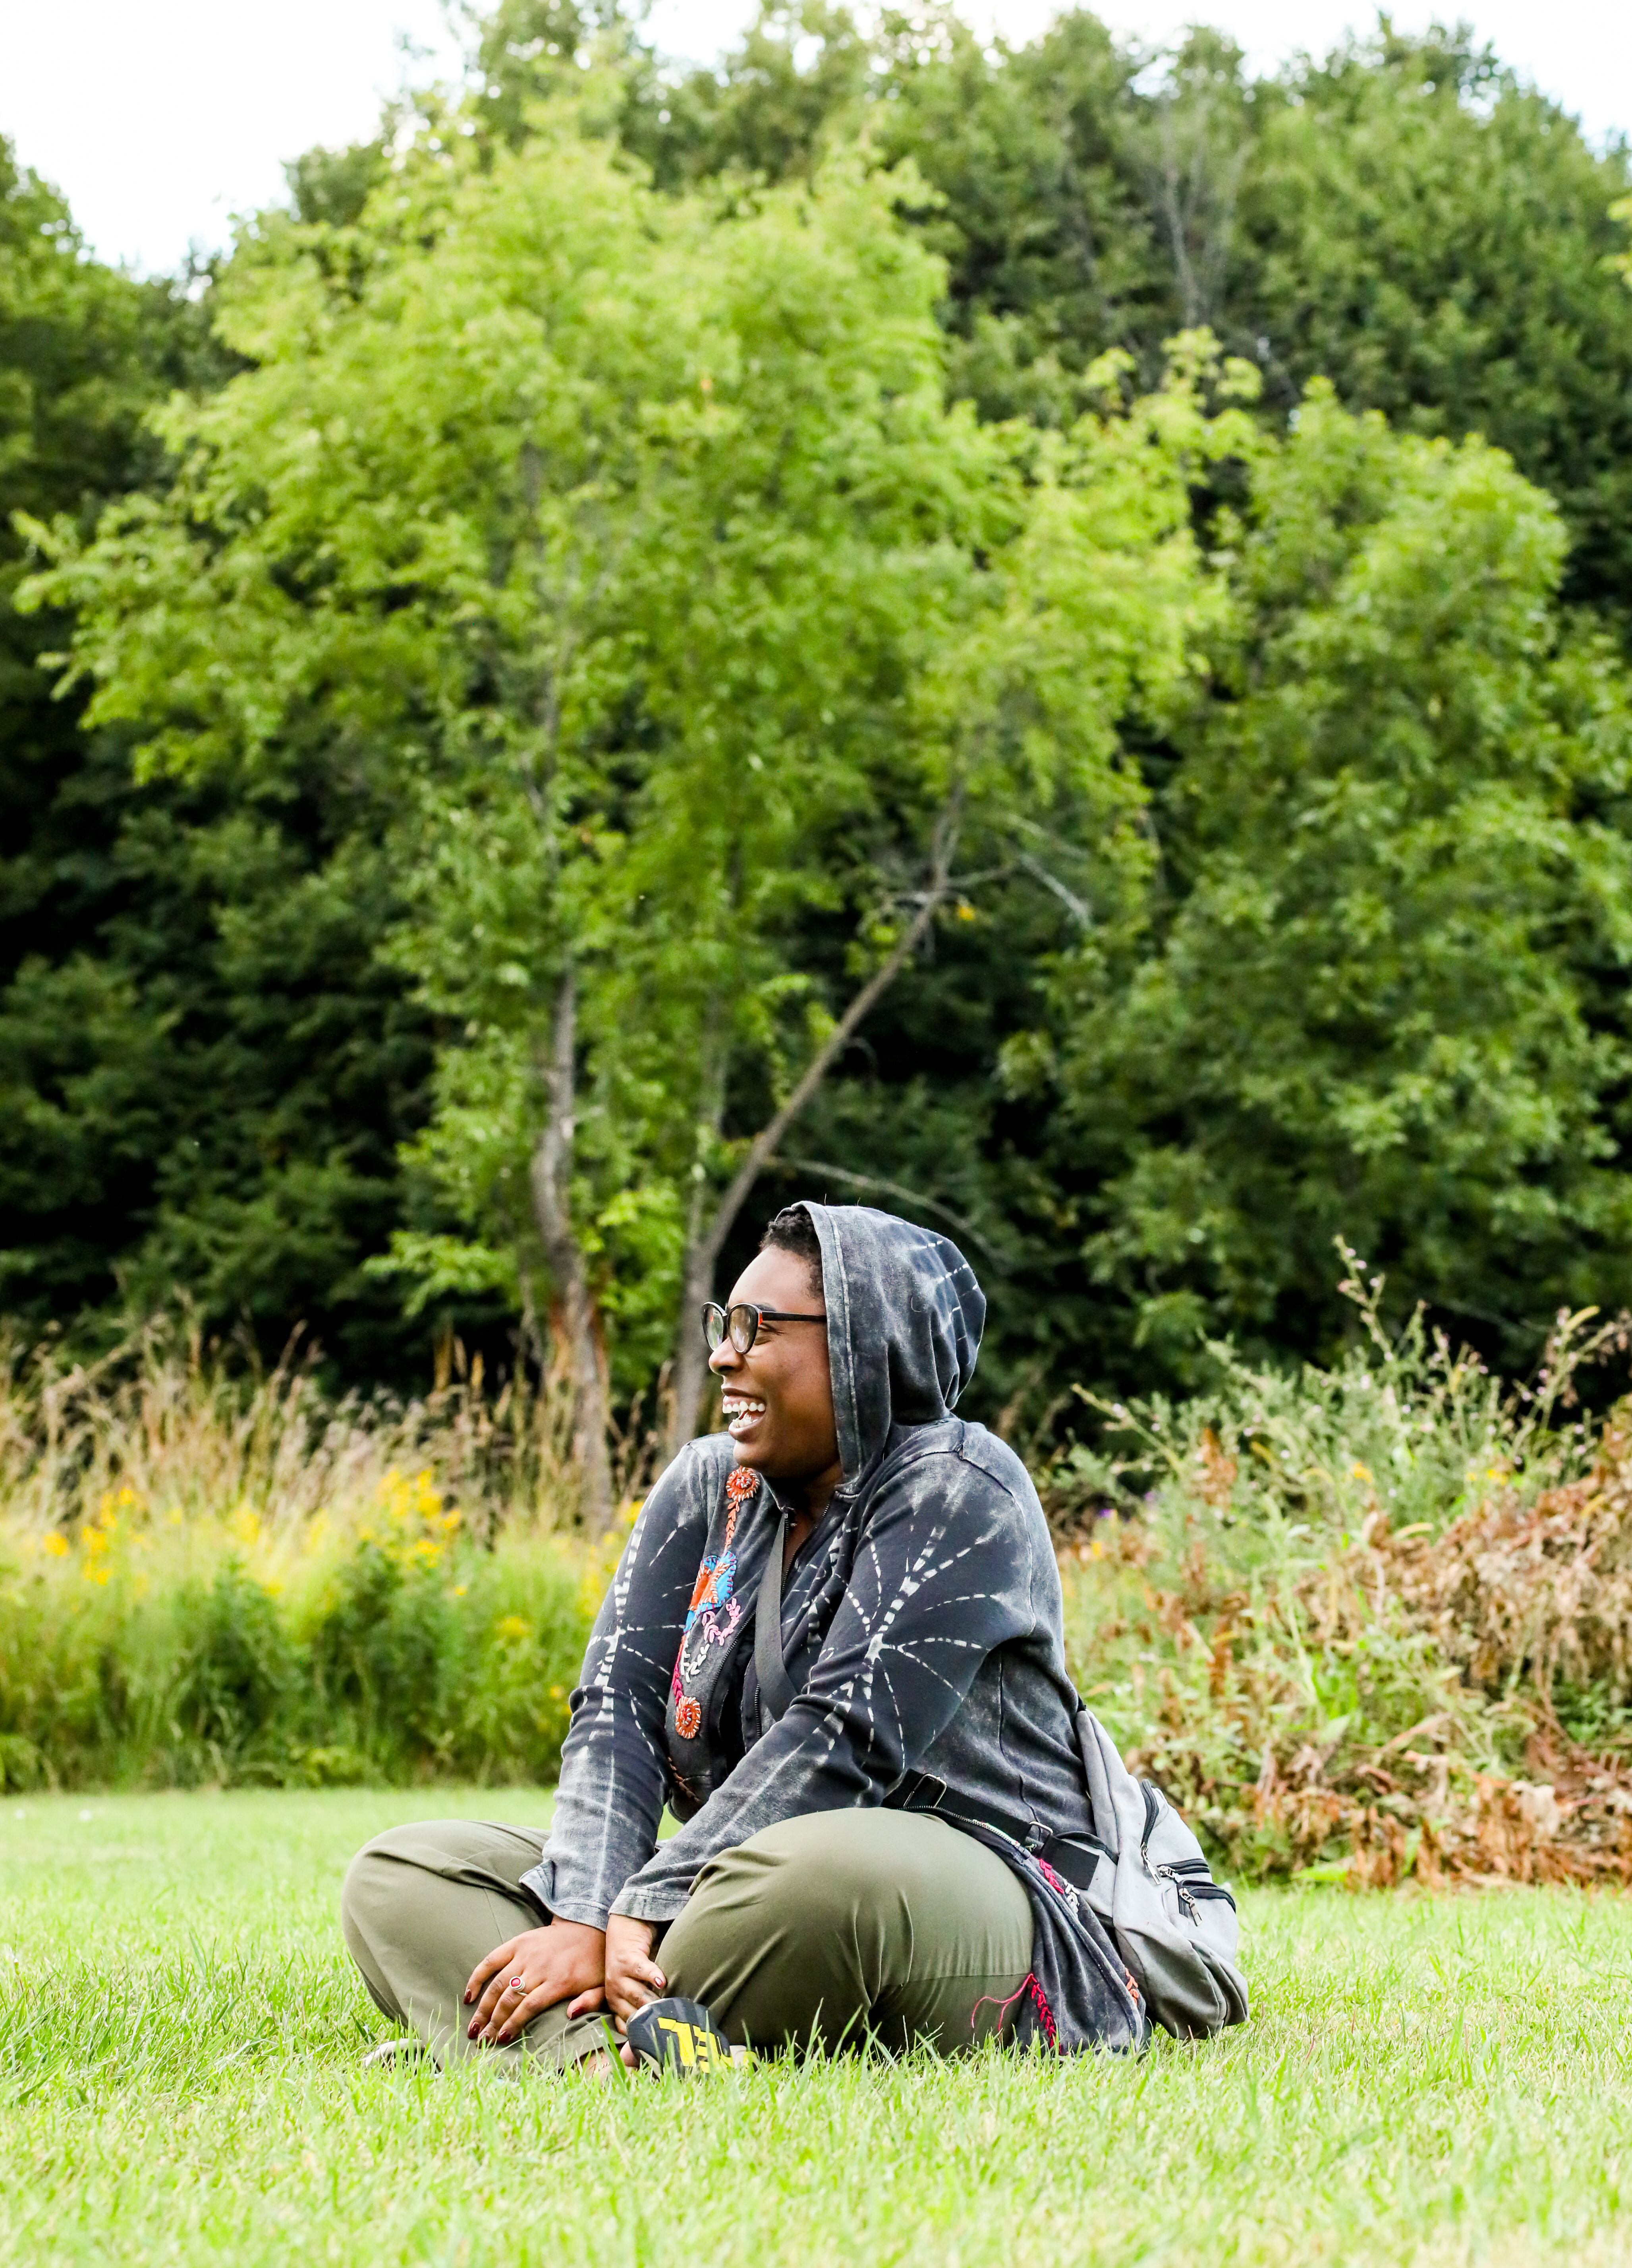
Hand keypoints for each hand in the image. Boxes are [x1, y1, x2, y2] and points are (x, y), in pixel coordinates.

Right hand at [464, 1918, 604, 2045]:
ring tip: (473, 2028)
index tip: (501, 2040)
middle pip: (510, 1997)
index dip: (514, 2023)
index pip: (530, 2005)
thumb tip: (570, 2015)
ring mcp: (527, 1953)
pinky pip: (493, 1959)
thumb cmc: (594, 1964)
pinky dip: (478, 1976)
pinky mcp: (519, 1942)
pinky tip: (469, 1995)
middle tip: (482, 2042)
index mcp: (560, 1980)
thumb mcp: (602, 1985)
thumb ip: (590, 2002)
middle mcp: (540, 1966)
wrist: (589, 1927)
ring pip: (498, 1983)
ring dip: (483, 2007)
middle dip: (493, 2022)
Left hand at [593, 1915, 666, 2024]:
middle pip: (635, 2014)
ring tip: (669, 2006)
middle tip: (669, 2026)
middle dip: (651, 2020)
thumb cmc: (635, 1962)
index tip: (658, 2039)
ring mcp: (618, 1976)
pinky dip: (651, 1975)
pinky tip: (662, 1981)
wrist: (625, 1927)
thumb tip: (662, 2029)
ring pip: (637, 1995)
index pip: (628, 2027)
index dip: (643, 2034)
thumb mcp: (637, 1986)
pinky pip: (640, 1970)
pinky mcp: (626, 1958)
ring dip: (653, 2001)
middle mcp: (614, 1993)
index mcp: (616, 2004)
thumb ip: (644, 2005)